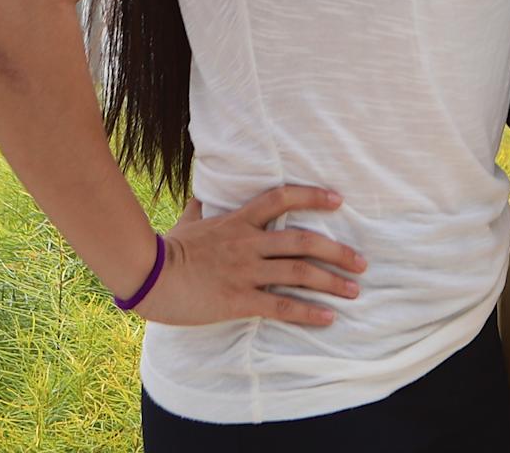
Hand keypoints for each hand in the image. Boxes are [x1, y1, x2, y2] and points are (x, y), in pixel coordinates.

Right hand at [133, 184, 368, 326]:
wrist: (147, 275)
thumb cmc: (167, 248)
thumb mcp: (188, 220)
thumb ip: (202, 206)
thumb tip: (203, 192)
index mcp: (238, 221)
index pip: (281, 198)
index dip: (312, 196)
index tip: (339, 199)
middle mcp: (248, 243)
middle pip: (303, 241)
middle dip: (337, 251)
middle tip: (362, 262)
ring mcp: (245, 271)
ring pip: (299, 273)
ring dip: (332, 282)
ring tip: (354, 290)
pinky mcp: (238, 299)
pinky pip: (281, 305)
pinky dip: (308, 312)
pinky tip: (328, 318)